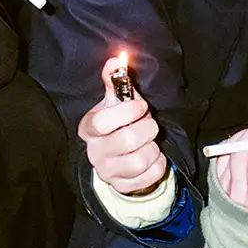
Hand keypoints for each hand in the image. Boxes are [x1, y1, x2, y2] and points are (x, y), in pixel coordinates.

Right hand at [77, 56, 167, 194]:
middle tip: (149, 124)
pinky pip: (151, 174)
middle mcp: (94, 152)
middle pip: (127, 139)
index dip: (127, 112)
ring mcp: (108, 172)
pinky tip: (152, 157)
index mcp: (89, 128)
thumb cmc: (118, 124)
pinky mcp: (124, 186)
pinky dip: (158, 163)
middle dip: (147, 128)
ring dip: (153, 147)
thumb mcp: (114, 102)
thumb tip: (116, 60)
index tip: (141, 106)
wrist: (118, 159)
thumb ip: (115, 81)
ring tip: (149, 142)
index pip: (103, 121)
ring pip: (141, 159)